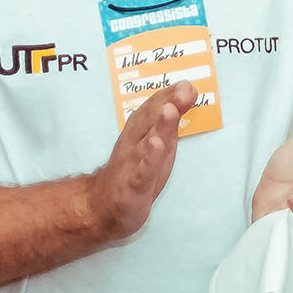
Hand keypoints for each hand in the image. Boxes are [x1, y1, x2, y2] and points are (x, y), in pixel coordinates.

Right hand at [89, 84, 193, 242]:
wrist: (103, 207)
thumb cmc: (135, 169)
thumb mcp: (157, 142)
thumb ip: (172, 118)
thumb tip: (189, 92)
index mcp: (138, 131)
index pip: (153, 107)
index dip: (170, 94)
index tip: (187, 85)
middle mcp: (133, 144)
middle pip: (149, 120)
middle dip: (167, 103)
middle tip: (184, 90)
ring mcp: (131, 165)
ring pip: (146, 143)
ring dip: (159, 127)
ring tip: (170, 111)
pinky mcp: (132, 187)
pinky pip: (141, 172)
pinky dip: (149, 159)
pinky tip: (157, 146)